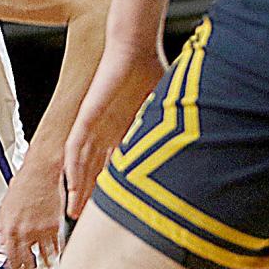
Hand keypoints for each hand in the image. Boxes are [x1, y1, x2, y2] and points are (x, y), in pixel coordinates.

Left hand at [0, 155, 64, 268]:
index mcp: (10, 227)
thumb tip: (2, 239)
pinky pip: (55, 245)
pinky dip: (55, 253)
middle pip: (25, 259)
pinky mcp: (55, 226)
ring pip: (42, 255)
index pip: (9, 256)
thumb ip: (3, 225)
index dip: (12, 268)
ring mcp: (41, 230)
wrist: (42, 172)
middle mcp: (25, 231)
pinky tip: (55, 257)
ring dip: (42, 265)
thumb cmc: (25, 183)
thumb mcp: (5, 205)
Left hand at [64, 45, 165, 218]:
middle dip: (88, 195)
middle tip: (82, 219)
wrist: (135, 48)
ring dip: (77, 187)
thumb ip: (172, 134)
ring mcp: (95, 125)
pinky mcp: (86, 115)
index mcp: (123, 131)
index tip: (111, 212)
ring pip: (81, 164)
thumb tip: (198, 157)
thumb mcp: (164, 113)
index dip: (110, 190)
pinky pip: (75, 145)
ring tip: (73, 210)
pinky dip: (73, 166)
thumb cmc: (150, 72)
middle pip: (92, 171)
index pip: (113, 168)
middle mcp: (106, 132)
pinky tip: (70, 184)